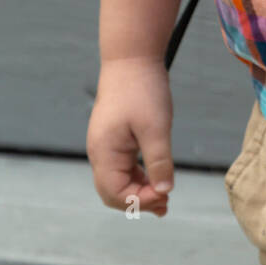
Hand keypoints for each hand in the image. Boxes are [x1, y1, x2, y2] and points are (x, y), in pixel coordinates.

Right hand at [86, 58, 174, 218]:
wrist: (132, 57)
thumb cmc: (143, 89)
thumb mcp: (156, 127)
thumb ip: (159, 161)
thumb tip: (164, 191)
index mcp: (104, 152)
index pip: (116, 193)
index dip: (140, 201)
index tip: (166, 197)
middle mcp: (99, 153)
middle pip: (113, 192)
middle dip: (138, 202)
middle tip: (166, 206)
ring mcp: (105, 146)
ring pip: (118, 181)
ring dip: (139, 191)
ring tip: (164, 198)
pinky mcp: (114, 138)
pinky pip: (122, 167)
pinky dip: (138, 177)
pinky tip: (156, 179)